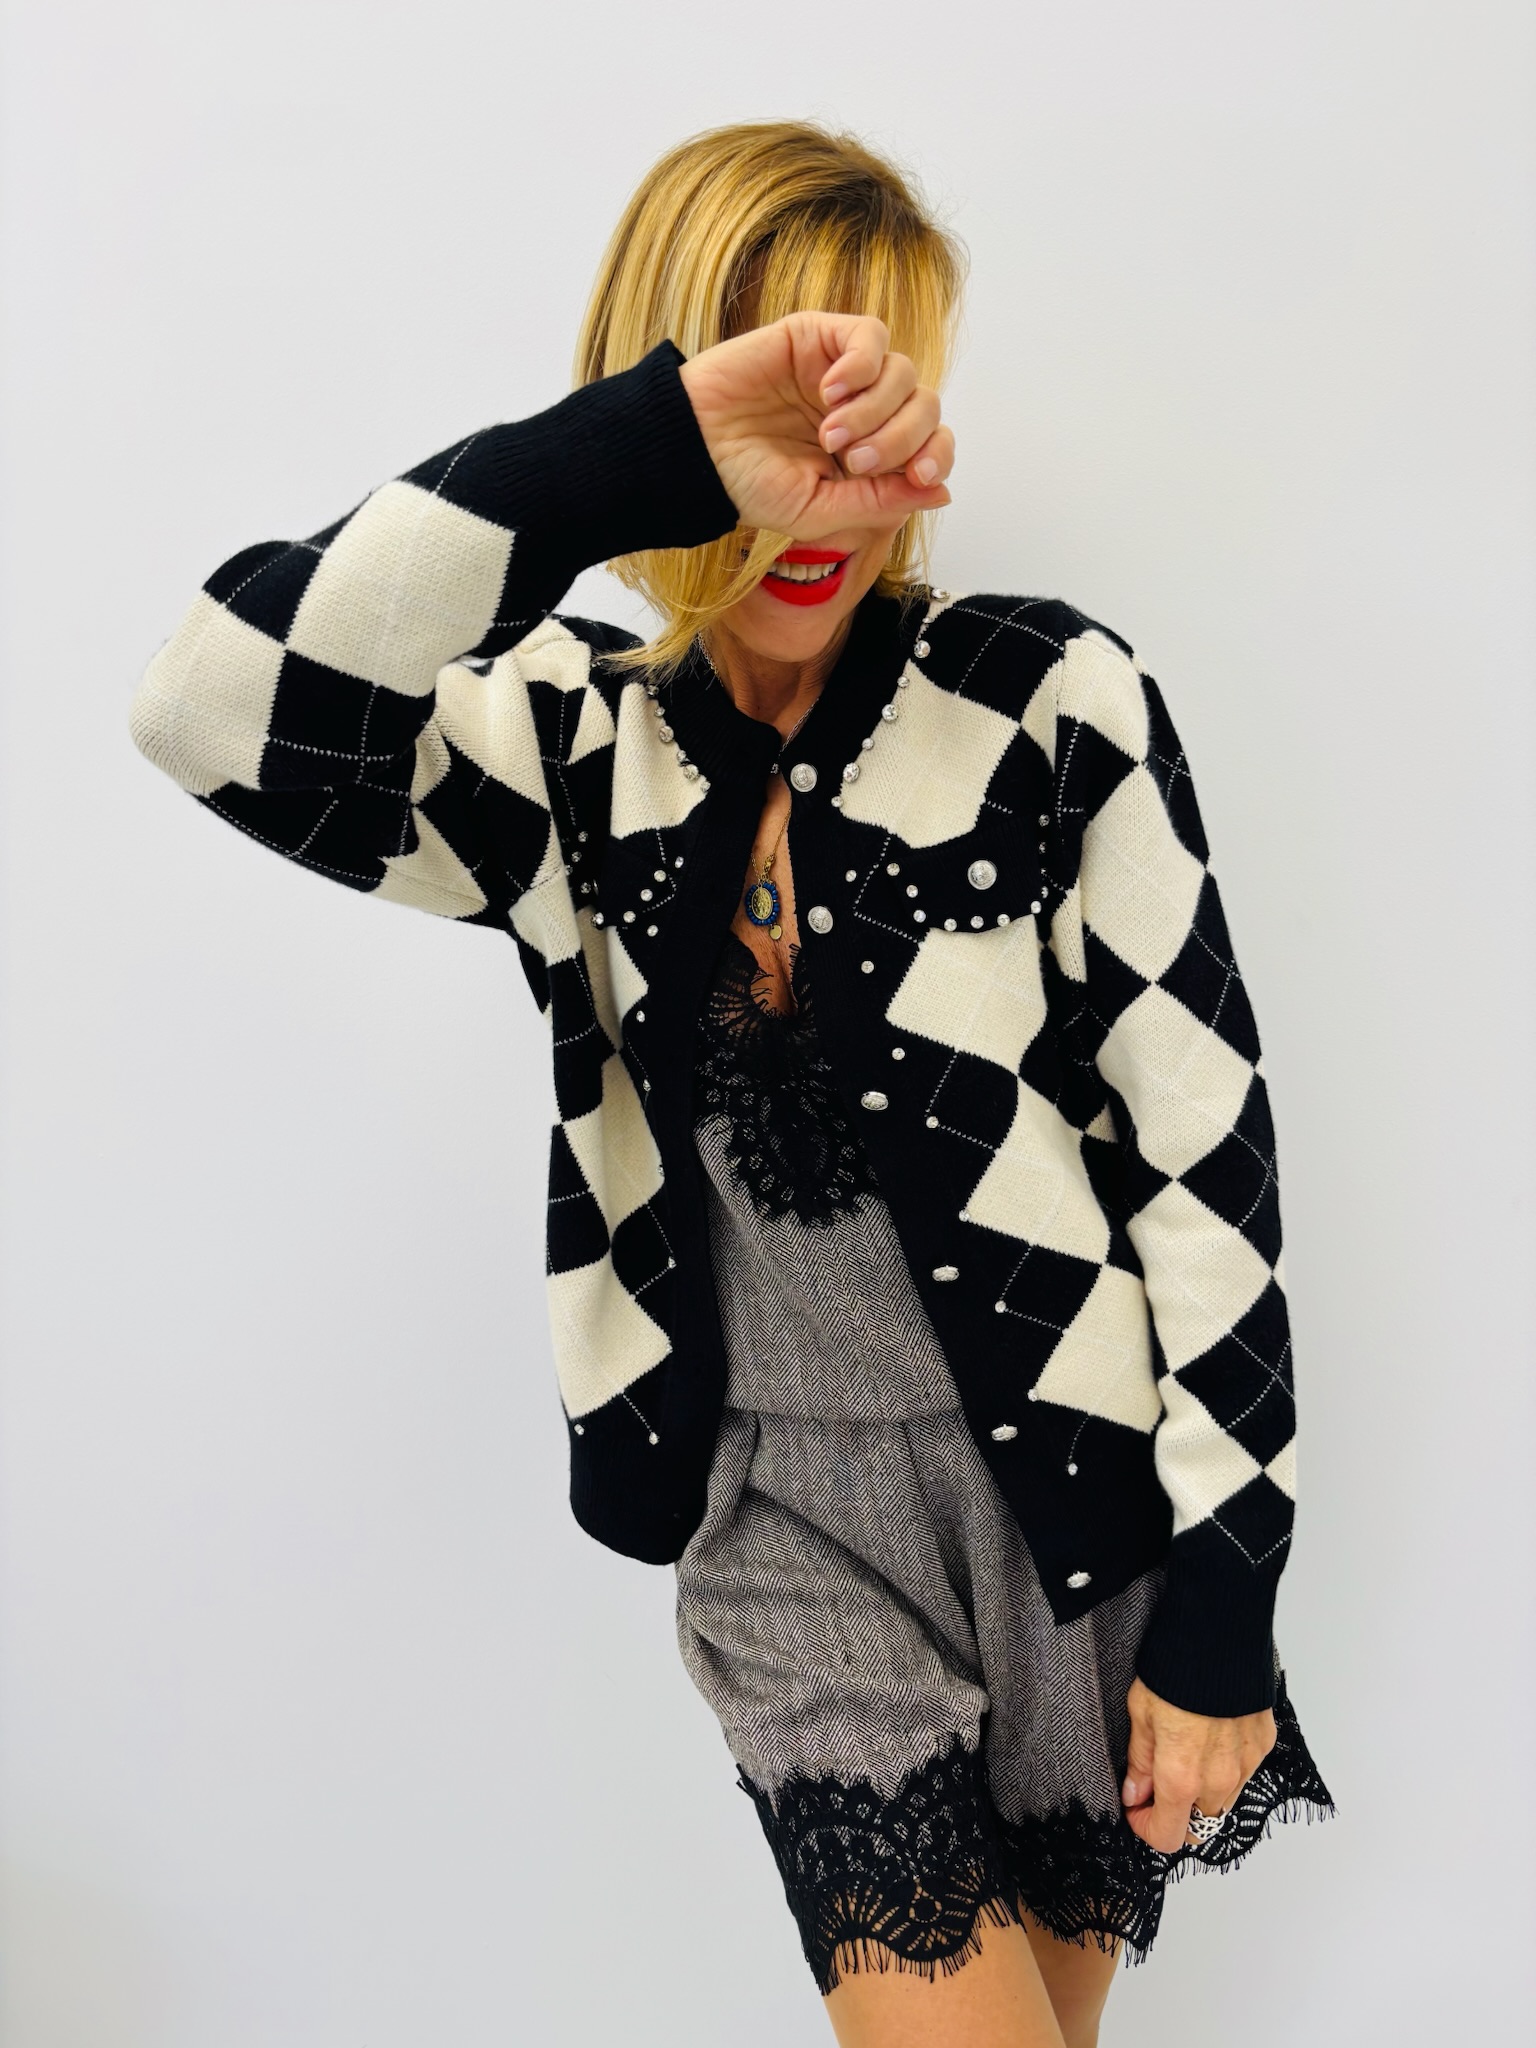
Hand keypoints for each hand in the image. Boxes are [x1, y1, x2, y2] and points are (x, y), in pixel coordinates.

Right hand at [678, 311, 954, 539]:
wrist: (692, 451)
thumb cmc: (745, 486)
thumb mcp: (819, 511)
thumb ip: (879, 503)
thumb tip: (941, 491)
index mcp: (866, 454)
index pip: (930, 443)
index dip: (935, 454)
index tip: (917, 474)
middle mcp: (862, 411)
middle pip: (925, 407)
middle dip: (899, 438)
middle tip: (851, 458)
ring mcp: (842, 373)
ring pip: (903, 373)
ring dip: (874, 409)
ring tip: (829, 433)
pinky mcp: (817, 337)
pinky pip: (871, 335)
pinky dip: (862, 364)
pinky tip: (830, 391)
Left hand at [1121, 1677, 1275, 1853]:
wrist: (1218, 1637)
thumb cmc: (1175, 1671)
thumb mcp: (1141, 1714)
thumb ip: (1140, 1761)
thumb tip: (1135, 1792)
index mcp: (1181, 1778)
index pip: (1169, 1836)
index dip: (1146, 1828)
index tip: (1136, 1809)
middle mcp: (1218, 1781)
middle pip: (1200, 1828)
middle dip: (1177, 1817)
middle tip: (1158, 1789)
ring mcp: (1246, 1765)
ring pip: (1223, 1804)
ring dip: (1202, 1796)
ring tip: (1185, 1758)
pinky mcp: (1263, 1746)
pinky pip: (1243, 1774)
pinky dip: (1225, 1769)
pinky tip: (1211, 1740)